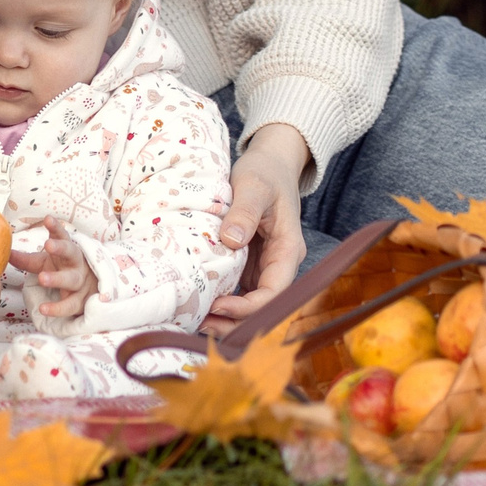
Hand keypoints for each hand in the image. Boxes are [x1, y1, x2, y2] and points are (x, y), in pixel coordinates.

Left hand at [6, 215, 96, 318]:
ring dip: (57, 278)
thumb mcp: (44, 262)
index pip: (62, 236)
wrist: (89, 290)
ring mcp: (80, 282)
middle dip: (61, 248)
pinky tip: (44, 309)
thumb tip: (5, 253)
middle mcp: (76, 264)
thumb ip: (26, 259)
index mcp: (67, 250)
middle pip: (71, 253)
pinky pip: (70, 305)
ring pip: (71, 279)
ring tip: (42, 278)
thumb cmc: (63, 270)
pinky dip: (57, 308)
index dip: (55, 228)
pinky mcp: (80, 301)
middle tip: (48, 244)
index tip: (48, 219)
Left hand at [199, 122, 310, 335]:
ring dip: (228, 316)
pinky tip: (202, 303)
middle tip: (200, 323)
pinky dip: (223, 299)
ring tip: (196, 319)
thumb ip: (244, 211)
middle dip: (236, 320)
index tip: (219, 305)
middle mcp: (280, 262)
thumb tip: (231, 241)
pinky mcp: (251, 261)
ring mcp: (265, 264)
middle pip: (263, 304)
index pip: (274, 290)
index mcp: (288, 249)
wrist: (270, 162)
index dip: (249, 306)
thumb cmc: (264, 171)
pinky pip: (240, 288)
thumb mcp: (254, 185)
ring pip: (251, 301)